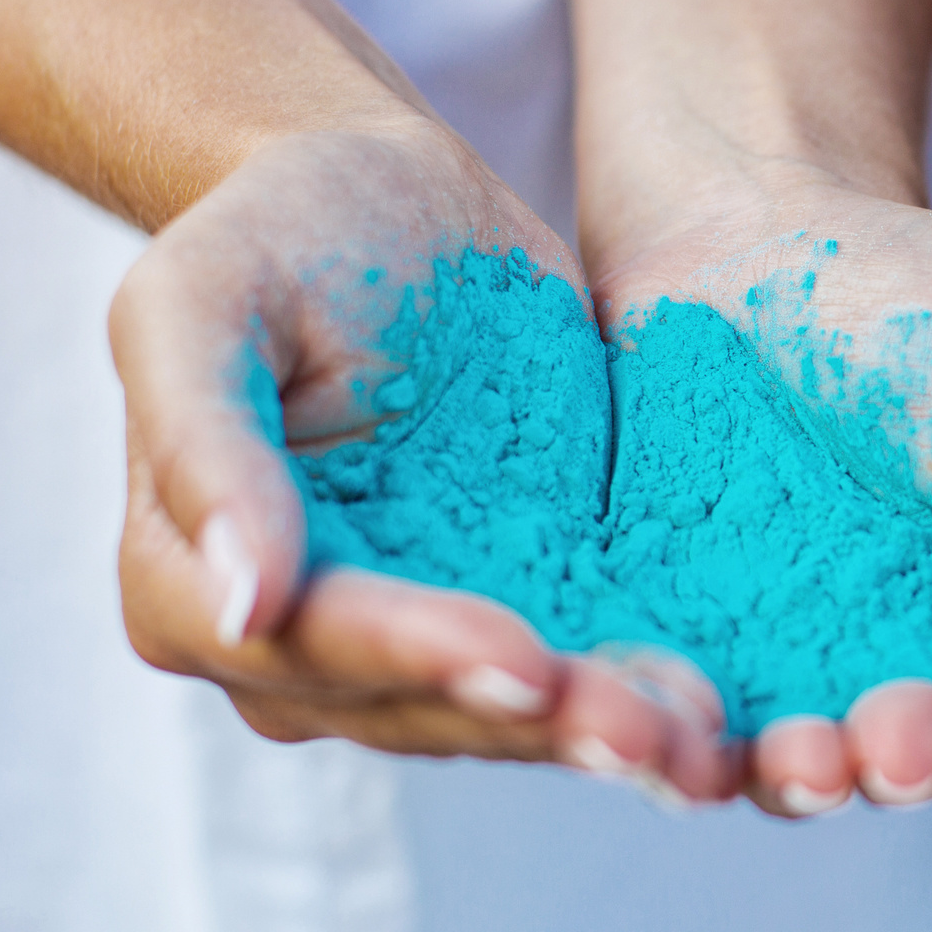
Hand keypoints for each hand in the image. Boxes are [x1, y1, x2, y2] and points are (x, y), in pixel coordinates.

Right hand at [112, 128, 734, 801]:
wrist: (389, 196)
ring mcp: (431, 636)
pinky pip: (599, 666)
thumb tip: (236, 608)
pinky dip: (662, 692)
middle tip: (652, 733)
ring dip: (616, 731)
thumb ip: (202, 444)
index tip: (522, 662)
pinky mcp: (537, 604)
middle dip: (545, 721)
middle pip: (434, 705)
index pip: (316, 646)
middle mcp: (309, 649)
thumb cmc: (272, 229)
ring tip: (707, 734)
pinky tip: (738, 707)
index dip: (419, 658)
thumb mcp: (199, 301)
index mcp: (193, 588)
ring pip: (524, 712)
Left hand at [584, 177, 931, 817]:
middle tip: (893, 752)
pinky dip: (669, 744)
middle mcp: (904, 664)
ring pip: (796, 758)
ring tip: (795, 766)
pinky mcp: (674, 647)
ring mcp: (781, 666)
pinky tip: (663, 737)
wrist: (743, 223)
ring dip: (801, 778)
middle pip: (918, 753)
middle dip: (908, 761)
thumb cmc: (923, 294)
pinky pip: (671, 719)